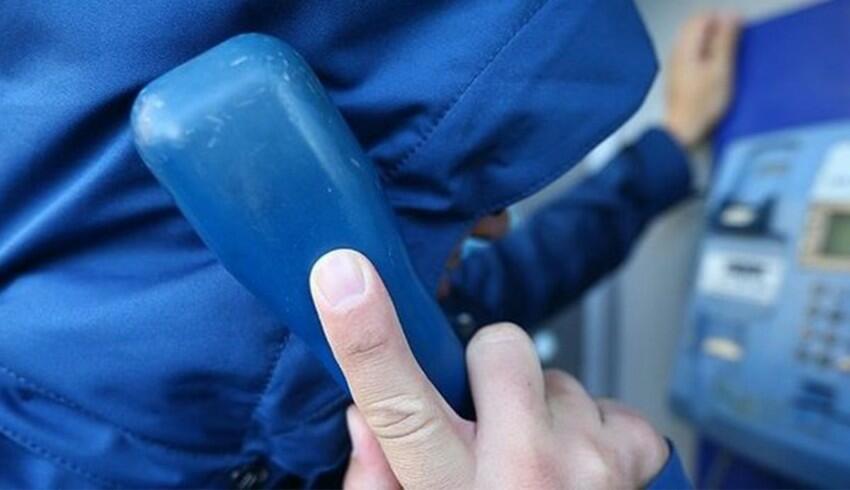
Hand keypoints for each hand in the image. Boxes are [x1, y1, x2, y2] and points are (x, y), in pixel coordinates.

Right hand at [310, 249, 668, 488]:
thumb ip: (377, 480)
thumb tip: (362, 415)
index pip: (395, 403)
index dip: (365, 333)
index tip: (341, 272)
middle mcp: (525, 473)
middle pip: (497, 348)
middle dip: (490, 373)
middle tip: (487, 425)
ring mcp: (590, 461)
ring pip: (556, 375)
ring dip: (543, 411)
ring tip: (539, 466)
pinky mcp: (636, 455)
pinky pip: (605, 400)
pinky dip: (590, 428)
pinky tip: (578, 471)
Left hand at [664, 12, 740, 148]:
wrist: (683, 130)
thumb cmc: (703, 104)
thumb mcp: (721, 69)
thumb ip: (725, 40)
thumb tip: (731, 15)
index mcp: (686, 47)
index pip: (702, 17)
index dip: (722, 18)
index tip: (739, 29)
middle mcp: (676, 52)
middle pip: (696, 26)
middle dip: (717, 27)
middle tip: (735, 41)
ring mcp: (675, 64)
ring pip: (694, 39)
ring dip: (712, 40)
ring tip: (728, 55)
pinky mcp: (678, 76)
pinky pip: (692, 53)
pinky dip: (705, 52)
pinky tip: (716, 66)